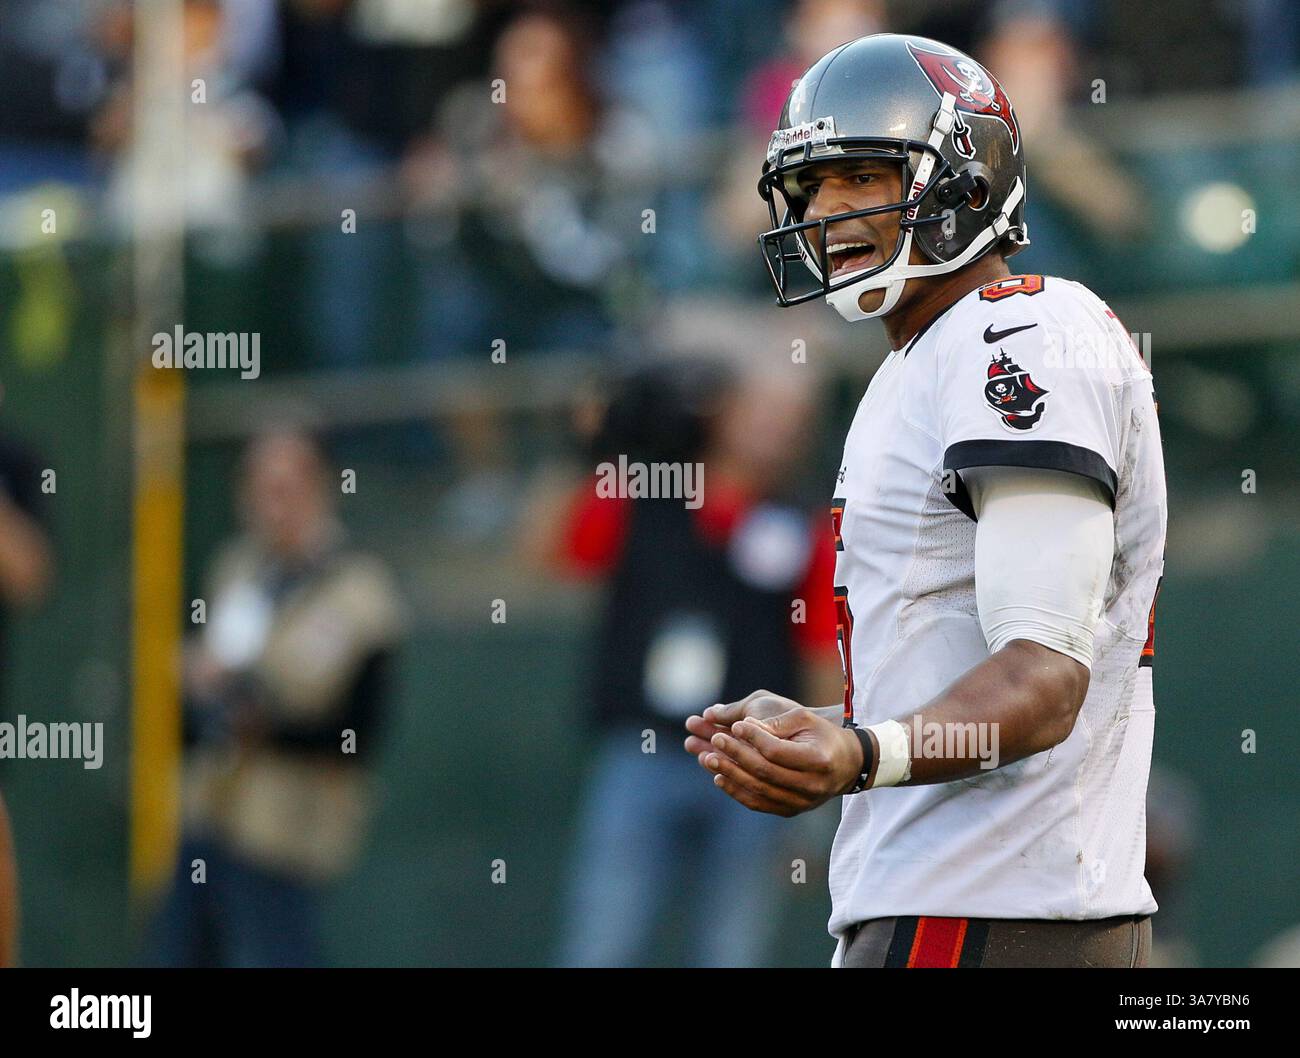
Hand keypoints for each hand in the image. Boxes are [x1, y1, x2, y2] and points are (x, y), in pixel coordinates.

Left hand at [689, 698, 865, 816]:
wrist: (846, 765)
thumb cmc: (822, 735)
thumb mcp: (805, 718)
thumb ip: (775, 722)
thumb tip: (741, 724)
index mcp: (817, 759)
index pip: (777, 751)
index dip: (754, 737)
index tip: (736, 724)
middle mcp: (811, 785)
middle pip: (764, 772)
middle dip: (735, 754)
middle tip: (715, 739)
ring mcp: (801, 802)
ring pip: (758, 790)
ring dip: (729, 773)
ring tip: (707, 758)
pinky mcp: (791, 810)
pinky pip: (758, 804)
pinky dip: (736, 791)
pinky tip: (719, 777)